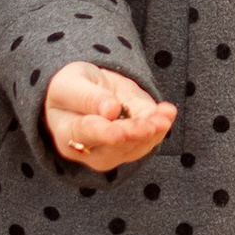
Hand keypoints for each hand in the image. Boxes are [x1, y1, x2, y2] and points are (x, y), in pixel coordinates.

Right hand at [45, 61, 175, 170]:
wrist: (85, 90)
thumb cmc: (71, 87)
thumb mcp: (72, 82)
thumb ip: (87, 97)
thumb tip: (110, 110)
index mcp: (66, 132)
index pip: (87, 134)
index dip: (106, 134)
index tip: (121, 132)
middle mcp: (89, 150)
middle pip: (115, 146)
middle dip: (135, 134)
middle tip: (153, 123)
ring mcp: (113, 151)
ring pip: (135, 146)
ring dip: (152, 131)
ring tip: (165, 115)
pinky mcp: (133, 144)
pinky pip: (148, 140)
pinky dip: (160, 126)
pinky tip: (168, 112)